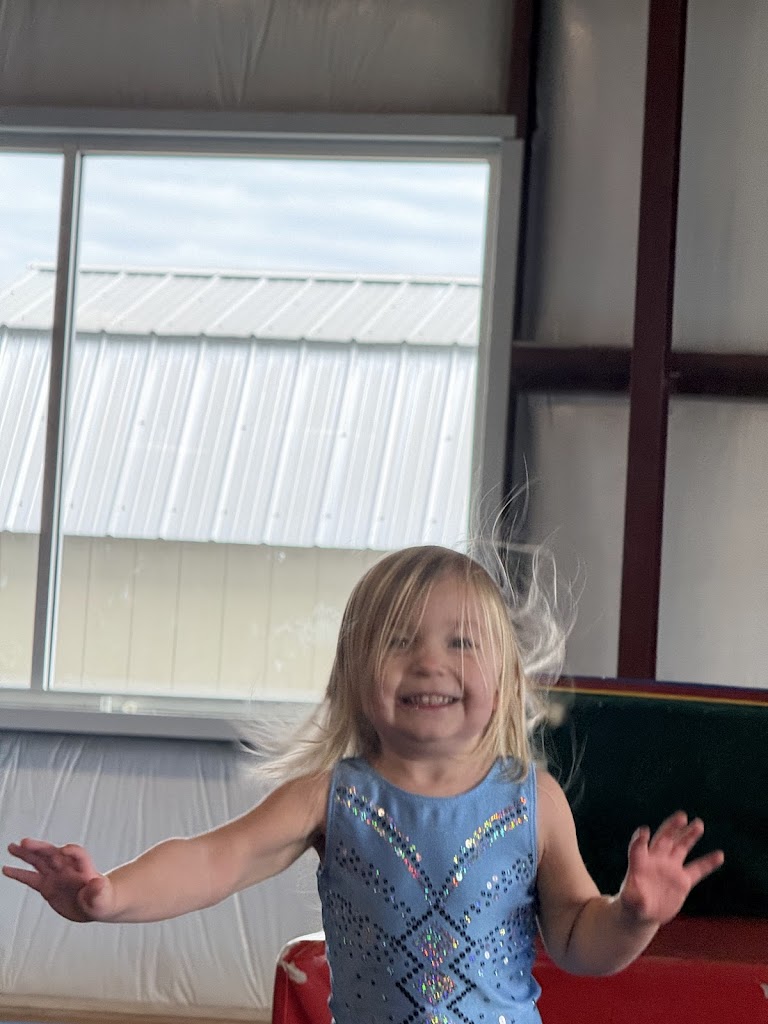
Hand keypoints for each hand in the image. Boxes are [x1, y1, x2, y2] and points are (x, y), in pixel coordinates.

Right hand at [3, 838, 115, 922]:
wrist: (96, 905)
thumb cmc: (102, 899)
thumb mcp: (103, 897)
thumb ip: (99, 890)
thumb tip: (97, 883)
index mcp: (83, 868)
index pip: (77, 854)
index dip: (71, 851)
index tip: (63, 850)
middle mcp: (67, 868)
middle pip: (53, 853)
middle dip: (40, 848)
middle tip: (25, 842)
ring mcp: (56, 876)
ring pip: (39, 861)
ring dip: (26, 854)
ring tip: (12, 847)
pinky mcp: (47, 886)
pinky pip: (30, 878)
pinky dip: (19, 873)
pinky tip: (7, 869)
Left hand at [618, 812, 723, 926]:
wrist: (644, 911)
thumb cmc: (632, 903)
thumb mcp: (629, 901)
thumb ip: (633, 897)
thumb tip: (639, 896)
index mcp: (640, 863)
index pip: (638, 847)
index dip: (640, 839)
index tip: (644, 831)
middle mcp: (656, 860)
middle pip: (664, 838)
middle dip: (672, 827)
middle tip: (682, 816)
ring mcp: (671, 868)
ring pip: (681, 847)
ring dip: (689, 835)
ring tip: (698, 824)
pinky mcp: (683, 880)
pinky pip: (698, 869)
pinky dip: (708, 862)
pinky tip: (720, 855)